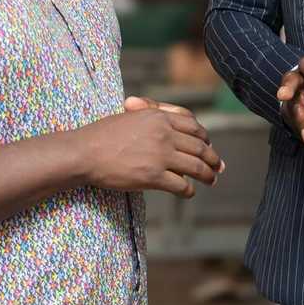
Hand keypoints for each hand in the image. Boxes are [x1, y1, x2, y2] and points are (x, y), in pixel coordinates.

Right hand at [74, 97, 223, 197]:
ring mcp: (160, 155)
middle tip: (218, 167)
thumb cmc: (103, 134)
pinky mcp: (153, 176)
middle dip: (212, 158)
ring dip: (207, 175)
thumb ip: (151, 112)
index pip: (193, 126)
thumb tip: (170, 117)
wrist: (85, 152)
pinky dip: (189, 190)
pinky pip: (181, 184)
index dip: (204, 137)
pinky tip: (189, 193)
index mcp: (159, 117)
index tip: (208, 145)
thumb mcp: (131, 114)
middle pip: (199, 146)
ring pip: (195, 166)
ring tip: (211, 180)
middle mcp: (164, 134)